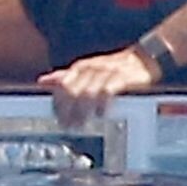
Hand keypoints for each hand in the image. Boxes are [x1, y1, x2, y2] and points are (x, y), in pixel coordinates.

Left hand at [38, 47, 156, 127]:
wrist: (142, 59)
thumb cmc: (111, 68)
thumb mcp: (86, 70)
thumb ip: (66, 76)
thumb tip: (44, 81)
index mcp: (80, 68)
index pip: (62, 84)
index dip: (58, 103)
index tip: (57, 118)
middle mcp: (91, 69)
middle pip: (73, 91)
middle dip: (68, 111)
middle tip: (68, 126)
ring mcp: (106, 72)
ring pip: (87, 93)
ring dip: (82, 111)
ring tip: (81, 124)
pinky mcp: (121, 78)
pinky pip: (107, 91)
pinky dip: (102, 104)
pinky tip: (101, 114)